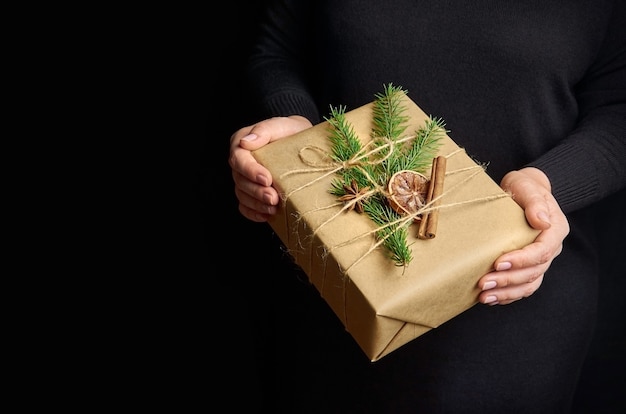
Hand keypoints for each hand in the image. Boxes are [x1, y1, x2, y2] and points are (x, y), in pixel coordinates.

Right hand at [229, 115, 312, 221]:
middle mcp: (240, 163)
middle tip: (274, 198)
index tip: (267, 179)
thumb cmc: (291, 132)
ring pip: (242, 195)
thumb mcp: (282, 126)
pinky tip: (267, 216)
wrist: (302, 143)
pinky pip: (245, 207)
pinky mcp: (251, 193)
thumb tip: (246, 142)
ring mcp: (245, 179)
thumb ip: (264, 130)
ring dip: (256, 204)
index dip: (250, 171)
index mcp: (241, 144)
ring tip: (273, 208)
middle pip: (240, 180)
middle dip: (256, 192)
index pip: (238, 159)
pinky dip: (254, 213)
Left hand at [477, 167, 569, 304]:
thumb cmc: (524, 187)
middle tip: (484, 283)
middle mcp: (551, 248)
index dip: (521, 260)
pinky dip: (509, 295)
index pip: (541, 252)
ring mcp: (541, 259)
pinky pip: (523, 286)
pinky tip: (492, 299)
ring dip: (507, 293)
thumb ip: (534, 202)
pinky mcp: (529, 265)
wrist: (523, 191)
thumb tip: (542, 221)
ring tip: (485, 297)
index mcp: (555, 230)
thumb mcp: (527, 186)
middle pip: (534, 272)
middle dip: (508, 280)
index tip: (498, 263)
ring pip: (529, 283)